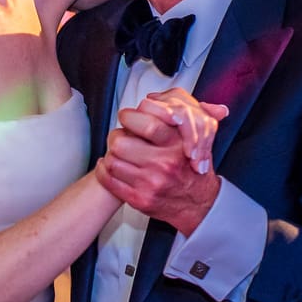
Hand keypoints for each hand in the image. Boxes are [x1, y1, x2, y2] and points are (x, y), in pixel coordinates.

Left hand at [98, 95, 227, 233]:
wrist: (198, 204)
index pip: (145, 123)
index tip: (127, 117)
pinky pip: (109, 181)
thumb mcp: (195, 140)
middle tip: (119, 136)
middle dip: (116, 137)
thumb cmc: (191, 169)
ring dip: (110, 154)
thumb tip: (157, 98)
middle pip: (120, 142)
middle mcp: (163, 164)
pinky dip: (104, 171)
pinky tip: (109, 167)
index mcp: (176, 145)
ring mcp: (150, 183)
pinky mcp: (139, 199)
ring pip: (112, 161)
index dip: (129, 117)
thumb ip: (178, 119)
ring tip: (116, 152)